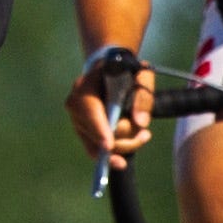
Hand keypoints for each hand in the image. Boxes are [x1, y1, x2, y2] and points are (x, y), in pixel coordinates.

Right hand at [67, 48, 155, 165]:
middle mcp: (75, 105)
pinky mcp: (84, 133)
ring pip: (96, 147)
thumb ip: (143, 96)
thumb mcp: (141, 76)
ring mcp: (77, 121)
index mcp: (85, 85)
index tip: (109, 146)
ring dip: (124, 145)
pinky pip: (97, 150)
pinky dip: (117, 152)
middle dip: (122, 141)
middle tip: (146, 135)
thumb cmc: (128, 71)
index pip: (89, 110)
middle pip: (94, 135)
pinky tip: (133, 144)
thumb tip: (141, 123)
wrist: (112, 71)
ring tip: (144, 135)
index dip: (98, 129)